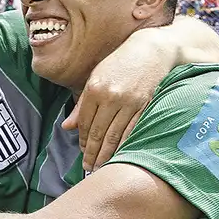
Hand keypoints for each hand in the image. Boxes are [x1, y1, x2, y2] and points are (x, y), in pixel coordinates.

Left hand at [63, 28, 171, 171]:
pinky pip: (131, 130)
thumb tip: (67, 127)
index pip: (84, 121)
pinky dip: (124, 145)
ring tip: (100, 166)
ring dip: (106, 154)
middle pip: (97, 132)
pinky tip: (119, 155)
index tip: (81, 150)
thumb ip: (81, 104)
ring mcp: (128, 102)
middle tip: (87, 168)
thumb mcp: (96, 77)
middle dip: (91, 153)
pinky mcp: (144, 106)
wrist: (151, 50)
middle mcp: (110, 96)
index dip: (82, 139)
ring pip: (114, 135)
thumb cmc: (120, 63)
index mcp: (94, 88)